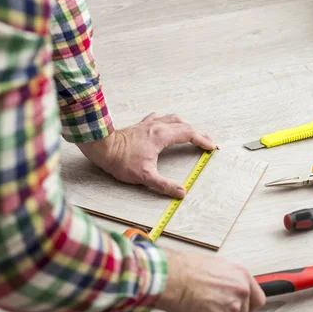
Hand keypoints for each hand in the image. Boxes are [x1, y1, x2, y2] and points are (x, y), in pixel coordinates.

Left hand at [77, 113, 215, 197]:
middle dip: (198, 133)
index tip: (211, 147)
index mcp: (162, 136)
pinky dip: (168, 121)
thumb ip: (164, 185)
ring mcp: (148, 124)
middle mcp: (157, 126)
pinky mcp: (140, 126)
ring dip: (185, 125)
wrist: (101, 147)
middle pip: (184, 125)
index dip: (203, 140)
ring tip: (191, 132)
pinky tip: (165, 123)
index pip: (189, 134)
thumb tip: (181, 193)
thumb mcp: (145, 176)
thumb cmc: (120, 160)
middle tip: (207, 141)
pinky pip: (158, 118)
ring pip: (172, 119)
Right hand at [155, 249, 265, 311]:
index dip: (249, 306)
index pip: (258, 300)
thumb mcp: (217, 266)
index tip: (242, 308)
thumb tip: (230, 289)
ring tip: (200, 307)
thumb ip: (229, 280)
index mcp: (242, 277)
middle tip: (212, 307)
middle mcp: (240, 293)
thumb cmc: (187, 269)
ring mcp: (230, 309)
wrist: (172, 278)